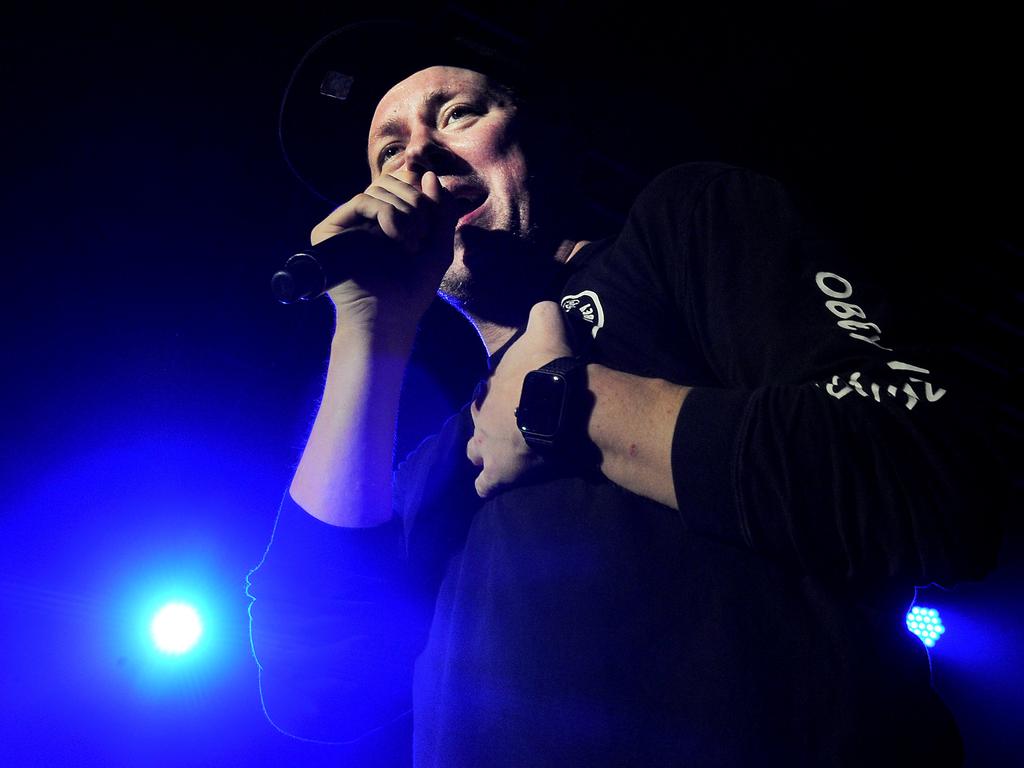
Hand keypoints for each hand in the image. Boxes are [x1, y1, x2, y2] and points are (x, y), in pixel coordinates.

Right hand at [309, 171, 458, 335]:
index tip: (431, 223)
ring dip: (405, 211)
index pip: (403, 183)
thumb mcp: (439, 246)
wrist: (389, 315)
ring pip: (378, 188)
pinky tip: (396, 238)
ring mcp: (347, 224)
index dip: (421, 192)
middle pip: (391, 181)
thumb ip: (441, 210)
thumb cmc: (412, 289)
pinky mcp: (329, 230)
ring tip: (411, 243)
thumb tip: (428, 174)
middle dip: (416, 202)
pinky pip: (362, 200)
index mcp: (388, 220)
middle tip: (422, 235)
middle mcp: (365, 220)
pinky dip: (387, 214)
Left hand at [467, 302, 574, 496]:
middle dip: (487, 427)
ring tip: (502, 456)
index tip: (512, 396)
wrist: (561, 402)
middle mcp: (482, 418)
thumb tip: (543, 307)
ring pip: (474, 455)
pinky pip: (485, 486)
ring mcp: (488, 447)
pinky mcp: (501, 473)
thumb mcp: (547, 325)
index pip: (483, 393)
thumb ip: (542, 314)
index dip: (495, 395)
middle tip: (507, 428)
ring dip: (485, 455)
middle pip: (476, 424)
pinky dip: (489, 485)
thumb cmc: (550, 365)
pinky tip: (498, 484)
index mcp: (490, 387)